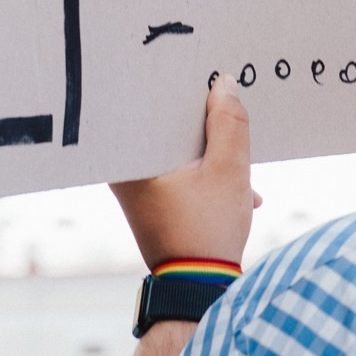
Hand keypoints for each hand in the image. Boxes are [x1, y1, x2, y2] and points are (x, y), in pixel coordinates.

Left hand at [110, 73, 259, 268]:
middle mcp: (124, 170)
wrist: (197, 286)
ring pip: (171, 146)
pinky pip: (172, 167)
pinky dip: (198, 165)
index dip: (177, 85)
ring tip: (230, 133)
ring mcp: (134, 186)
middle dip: (194, 112)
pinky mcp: (147, 199)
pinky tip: (229, 172)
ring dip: (202, 142)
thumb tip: (224, 83)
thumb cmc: (208, 230)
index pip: (149, 103)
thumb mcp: (229, 171)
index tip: (197, 69)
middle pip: (160, 123)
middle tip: (217, 91)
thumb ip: (229, 123)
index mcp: (134, 159)